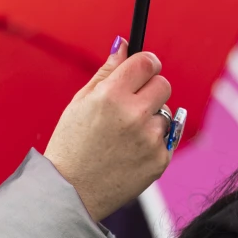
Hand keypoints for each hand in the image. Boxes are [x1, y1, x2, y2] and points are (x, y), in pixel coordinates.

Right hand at [44, 41, 173, 221]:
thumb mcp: (80, 103)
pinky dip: (152, 143)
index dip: (146, 64)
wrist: (71, 192)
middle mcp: (135, 115)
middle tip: (131, 104)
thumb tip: (124, 44)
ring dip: (150, 119)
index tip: (143, 69)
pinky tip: (130, 152)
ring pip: (166, 113)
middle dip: (151, 89)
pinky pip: (166, 139)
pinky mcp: (160, 160)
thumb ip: (106, 72)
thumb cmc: (71, 145)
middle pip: (164, 84)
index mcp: (112, 95)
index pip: (148, 62)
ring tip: (124, 136)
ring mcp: (150, 139)